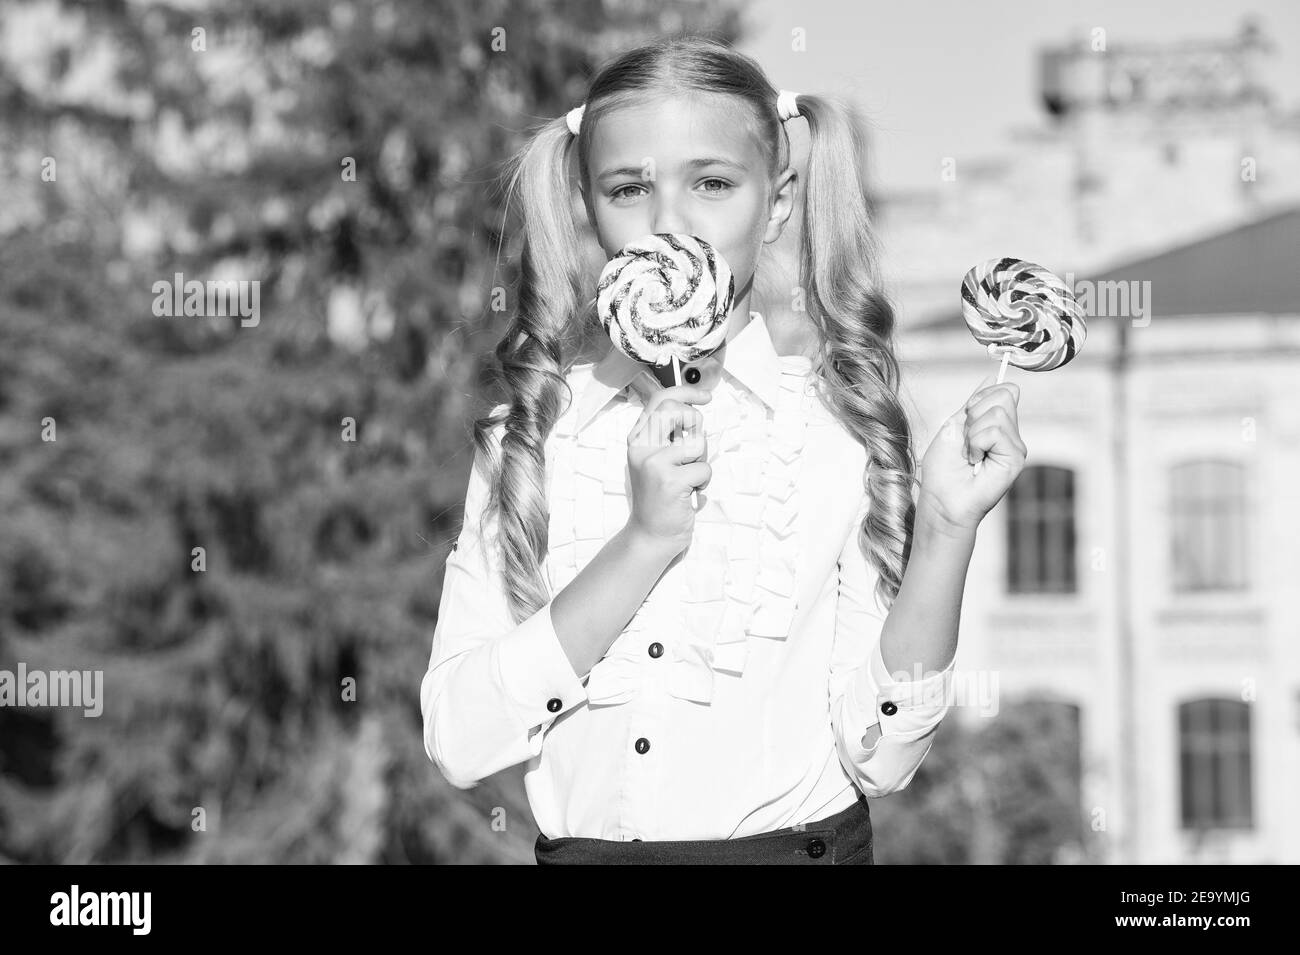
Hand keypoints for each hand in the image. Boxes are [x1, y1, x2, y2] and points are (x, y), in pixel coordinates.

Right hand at [625, 384, 712, 554]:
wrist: (650, 535)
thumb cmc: (660, 497)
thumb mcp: (656, 460)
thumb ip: (668, 436)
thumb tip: (693, 410)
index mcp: (638, 439)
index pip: (661, 399)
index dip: (686, 392)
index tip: (706, 396)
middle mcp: (641, 448)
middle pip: (676, 410)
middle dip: (695, 425)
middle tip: (693, 448)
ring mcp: (654, 464)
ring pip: (697, 442)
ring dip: (701, 461)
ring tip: (688, 477)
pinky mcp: (670, 482)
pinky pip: (704, 468)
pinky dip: (703, 481)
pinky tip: (689, 493)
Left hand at [917, 373, 1027, 532]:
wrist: (942, 499)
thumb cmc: (943, 469)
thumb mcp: (955, 426)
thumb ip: (975, 404)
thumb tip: (993, 376)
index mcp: (996, 425)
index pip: (1003, 390)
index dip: (979, 399)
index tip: (965, 420)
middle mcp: (1010, 434)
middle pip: (1003, 395)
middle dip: (975, 414)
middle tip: (966, 441)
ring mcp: (1015, 445)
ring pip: (998, 412)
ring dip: (973, 432)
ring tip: (970, 454)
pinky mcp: (1016, 457)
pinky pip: (996, 431)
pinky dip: (977, 443)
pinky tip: (976, 462)